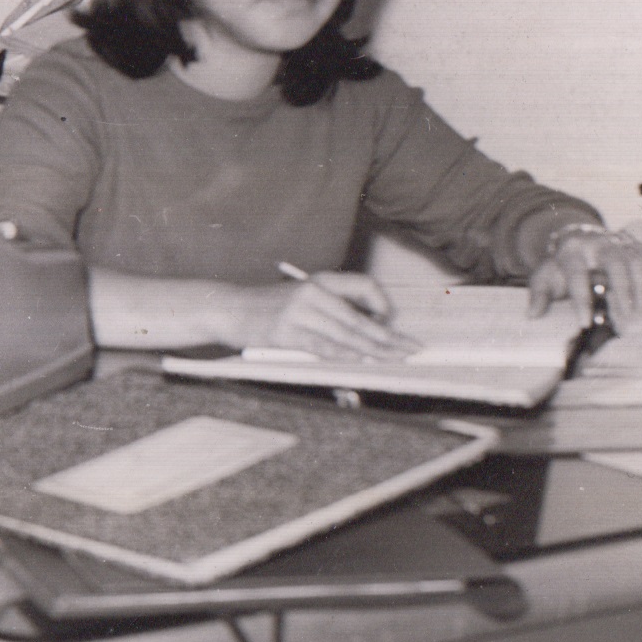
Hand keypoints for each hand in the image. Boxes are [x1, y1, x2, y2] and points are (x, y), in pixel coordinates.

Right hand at [248, 271, 418, 360]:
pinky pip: (324, 347)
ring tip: (395, 359)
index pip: (363, 285)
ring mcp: (298, 313)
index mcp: (318, 280)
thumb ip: (330, 307)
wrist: (228, 309)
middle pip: (361, 318)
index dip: (382, 303)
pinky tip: (362, 361)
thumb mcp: (300, 296)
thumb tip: (368, 329)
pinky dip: (346, 355)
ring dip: (375, 351)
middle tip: (412, 349)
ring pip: (347, 335)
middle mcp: (311, 293)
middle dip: (390, 337)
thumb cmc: (267, 307)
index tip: (391, 320)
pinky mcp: (286, 333)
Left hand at [528, 226, 641, 321]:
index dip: (580, 300)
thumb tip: (533, 314)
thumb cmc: (563, 265)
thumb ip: (539, 294)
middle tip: (625, 316)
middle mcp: (599, 243)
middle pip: (615, 261)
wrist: (581, 240)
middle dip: (622, 289)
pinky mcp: (640, 249)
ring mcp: (622, 244)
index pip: (576, 274)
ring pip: (639, 261)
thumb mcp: (545, 275)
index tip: (584, 323)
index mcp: (571, 249)